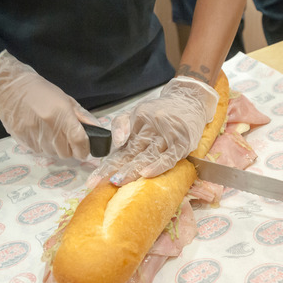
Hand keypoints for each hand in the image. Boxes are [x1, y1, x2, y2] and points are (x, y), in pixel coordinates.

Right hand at [0, 50, 98, 158]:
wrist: (10, 86)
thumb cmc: (41, 90)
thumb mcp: (65, 99)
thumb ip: (81, 115)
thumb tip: (96, 128)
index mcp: (62, 114)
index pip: (78, 141)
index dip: (84, 150)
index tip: (84, 150)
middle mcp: (48, 127)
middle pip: (65, 153)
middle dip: (69, 149)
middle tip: (66, 140)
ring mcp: (33, 135)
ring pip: (51, 154)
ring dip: (55, 148)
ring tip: (50, 134)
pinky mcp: (21, 139)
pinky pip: (38, 151)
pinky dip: (42, 146)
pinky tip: (39, 134)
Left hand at [92, 77, 218, 185]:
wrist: (190, 99)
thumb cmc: (162, 110)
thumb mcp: (137, 111)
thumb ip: (121, 124)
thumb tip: (116, 143)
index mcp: (137, 124)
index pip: (120, 149)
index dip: (106, 165)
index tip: (93, 181)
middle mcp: (150, 130)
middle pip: (131, 153)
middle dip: (115, 170)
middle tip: (100, 184)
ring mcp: (167, 137)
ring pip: (147, 156)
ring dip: (133, 169)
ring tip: (118, 181)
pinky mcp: (182, 143)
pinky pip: (169, 157)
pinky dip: (158, 165)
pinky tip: (146, 173)